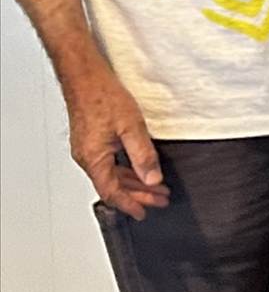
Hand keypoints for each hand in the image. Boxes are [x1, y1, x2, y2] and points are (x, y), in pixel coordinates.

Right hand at [64, 67, 169, 219]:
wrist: (86, 77)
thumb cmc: (102, 97)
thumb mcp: (131, 127)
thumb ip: (143, 155)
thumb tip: (152, 179)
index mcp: (93, 158)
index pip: (112, 192)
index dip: (129, 204)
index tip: (143, 213)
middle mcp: (87, 157)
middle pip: (113, 186)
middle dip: (138, 195)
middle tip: (159, 200)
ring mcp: (88, 149)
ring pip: (112, 175)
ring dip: (134, 183)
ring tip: (156, 188)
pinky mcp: (91, 141)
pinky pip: (109, 164)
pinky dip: (126, 170)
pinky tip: (139, 170)